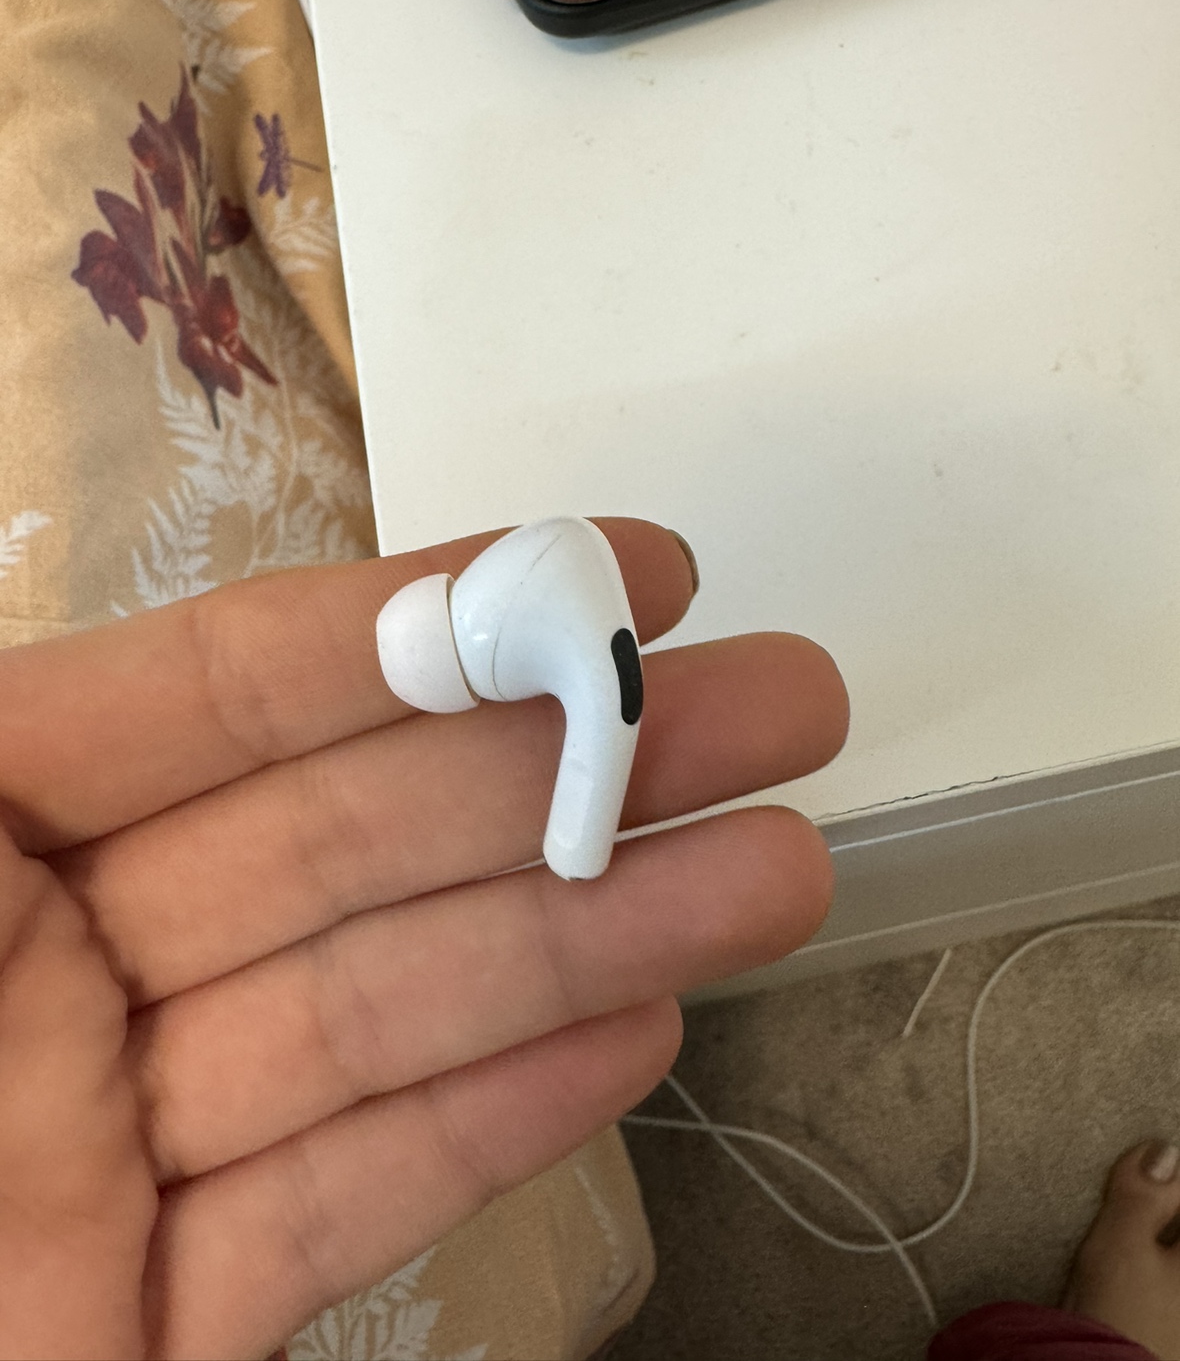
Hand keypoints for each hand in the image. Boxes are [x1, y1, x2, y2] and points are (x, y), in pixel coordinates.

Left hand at [0, 519, 846, 1359]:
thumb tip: (236, 629)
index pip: (243, 687)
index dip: (441, 617)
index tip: (619, 577)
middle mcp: (50, 965)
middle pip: (360, 840)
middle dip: (581, 768)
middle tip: (774, 706)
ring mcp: (111, 1143)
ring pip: (387, 1011)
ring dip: (594, 937)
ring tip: (773, 873)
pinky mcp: (155, 1315)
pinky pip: (341, 1200)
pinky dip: (490, 1121)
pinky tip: (637, 1035)